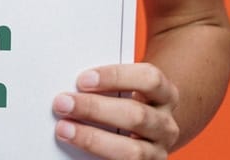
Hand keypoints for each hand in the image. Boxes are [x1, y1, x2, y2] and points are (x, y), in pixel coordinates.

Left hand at [53, 63, 178, 158]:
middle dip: (95, 109)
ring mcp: (159, 152)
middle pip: (136, 115)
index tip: (82, 80)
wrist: (145, 135)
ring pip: (132, 150)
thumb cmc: (127, 103)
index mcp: (165, 94)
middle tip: (63, 103)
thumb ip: (107, 85)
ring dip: (92, 139)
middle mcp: (166, 124)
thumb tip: (71, 85)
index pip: (149, 79)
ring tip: (65, 129)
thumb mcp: (125, 89)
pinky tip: (77, 152)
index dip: (115, 77)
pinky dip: (99, 158)